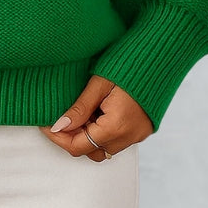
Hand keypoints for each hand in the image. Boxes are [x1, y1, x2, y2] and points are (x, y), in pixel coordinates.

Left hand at [38, 75, 153, 160]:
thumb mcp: (99, 84)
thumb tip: (59, 126)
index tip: (46, 124)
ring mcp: (138, 135)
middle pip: (91, 151)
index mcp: (116, 126)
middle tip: (63, 117)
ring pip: (104, 148)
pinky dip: (102, 133)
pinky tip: (97, 113)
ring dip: (88, 137)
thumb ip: (79, 108)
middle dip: (73, 138)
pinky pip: (117, 141)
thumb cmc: (129, 65)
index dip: (58, 137)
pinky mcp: (142, 130)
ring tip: (82, 113)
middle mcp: (129, 136)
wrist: (161, 56)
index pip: (78, 146)